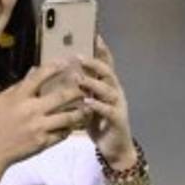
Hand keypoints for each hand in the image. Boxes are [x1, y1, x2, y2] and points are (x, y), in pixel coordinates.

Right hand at [0, 62, 86, 169]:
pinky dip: (69, 128)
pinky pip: (62, 133)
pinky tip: (73, 124)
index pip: (40, 77)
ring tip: (88, 107)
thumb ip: (19, 86)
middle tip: (86, 85)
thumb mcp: (1, 100)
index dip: (55, 67)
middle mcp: (31, 110)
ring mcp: (38, 127)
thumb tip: (34, 70)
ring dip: (80, 111)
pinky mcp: (43, 142)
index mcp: (19, 97)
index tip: (66, 62)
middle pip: (62, 96)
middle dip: (77, 89)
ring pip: (68, 117)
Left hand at [78, 35, 137, 167]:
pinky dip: (97, 105)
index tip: (94, 36)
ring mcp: (118, 105)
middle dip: (94, 63)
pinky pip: (108, 110)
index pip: (106, 64)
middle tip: (78, 56)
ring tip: (79, 78)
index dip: (101, 50)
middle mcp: (115, 92)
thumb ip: (82, 90)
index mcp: (108, 87)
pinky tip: (87, 102)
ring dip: (93, 82)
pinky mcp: (117, 120)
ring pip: (108, 89)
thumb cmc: (100, 125)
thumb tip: (67, 75)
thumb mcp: (89, 104)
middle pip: (107, 72)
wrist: (116, 149)